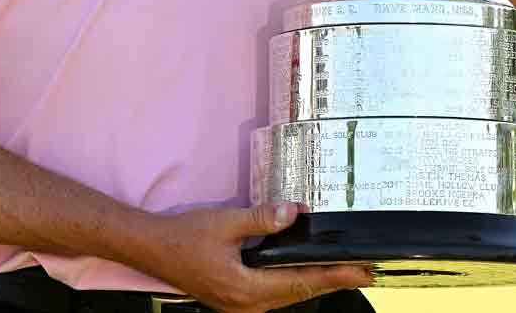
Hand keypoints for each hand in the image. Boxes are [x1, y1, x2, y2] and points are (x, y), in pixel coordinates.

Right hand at [139, 202, 372, 312]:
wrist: (150, 249)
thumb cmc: (184, 236)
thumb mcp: (226, 223)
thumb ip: (262, 219)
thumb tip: (296, 212)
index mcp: (246, 289)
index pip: (301, 282)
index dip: (334, 276)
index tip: (361, 271)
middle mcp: (246, 304)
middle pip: (298, 293)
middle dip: (332, 281)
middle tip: (364, 271)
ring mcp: (239, 305)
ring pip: (286, 296)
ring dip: (313, 283)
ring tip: (342, 272)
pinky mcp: (234, 299)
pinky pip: (272, 294)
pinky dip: (292, 283)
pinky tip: (304, 273)